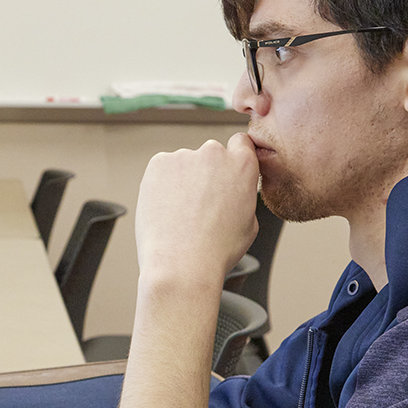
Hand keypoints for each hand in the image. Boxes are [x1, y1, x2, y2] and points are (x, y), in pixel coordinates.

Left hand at [135, 132, 259, 288]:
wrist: (182, 264)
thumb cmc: (216, 251)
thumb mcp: (249, 224)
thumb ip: (242, 196)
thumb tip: (234, 192)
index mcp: (242, 166)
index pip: (240, 143)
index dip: (232, 158)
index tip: (224, 172)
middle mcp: (214, 153)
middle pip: (210, 155)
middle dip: (205, 174)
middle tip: (198, 204)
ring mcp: (184, 156)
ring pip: (184, 164)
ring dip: (182, 180)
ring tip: (179, 214)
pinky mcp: (158, 163)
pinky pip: (162, 169)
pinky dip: (162, 184)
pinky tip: (165, 209)